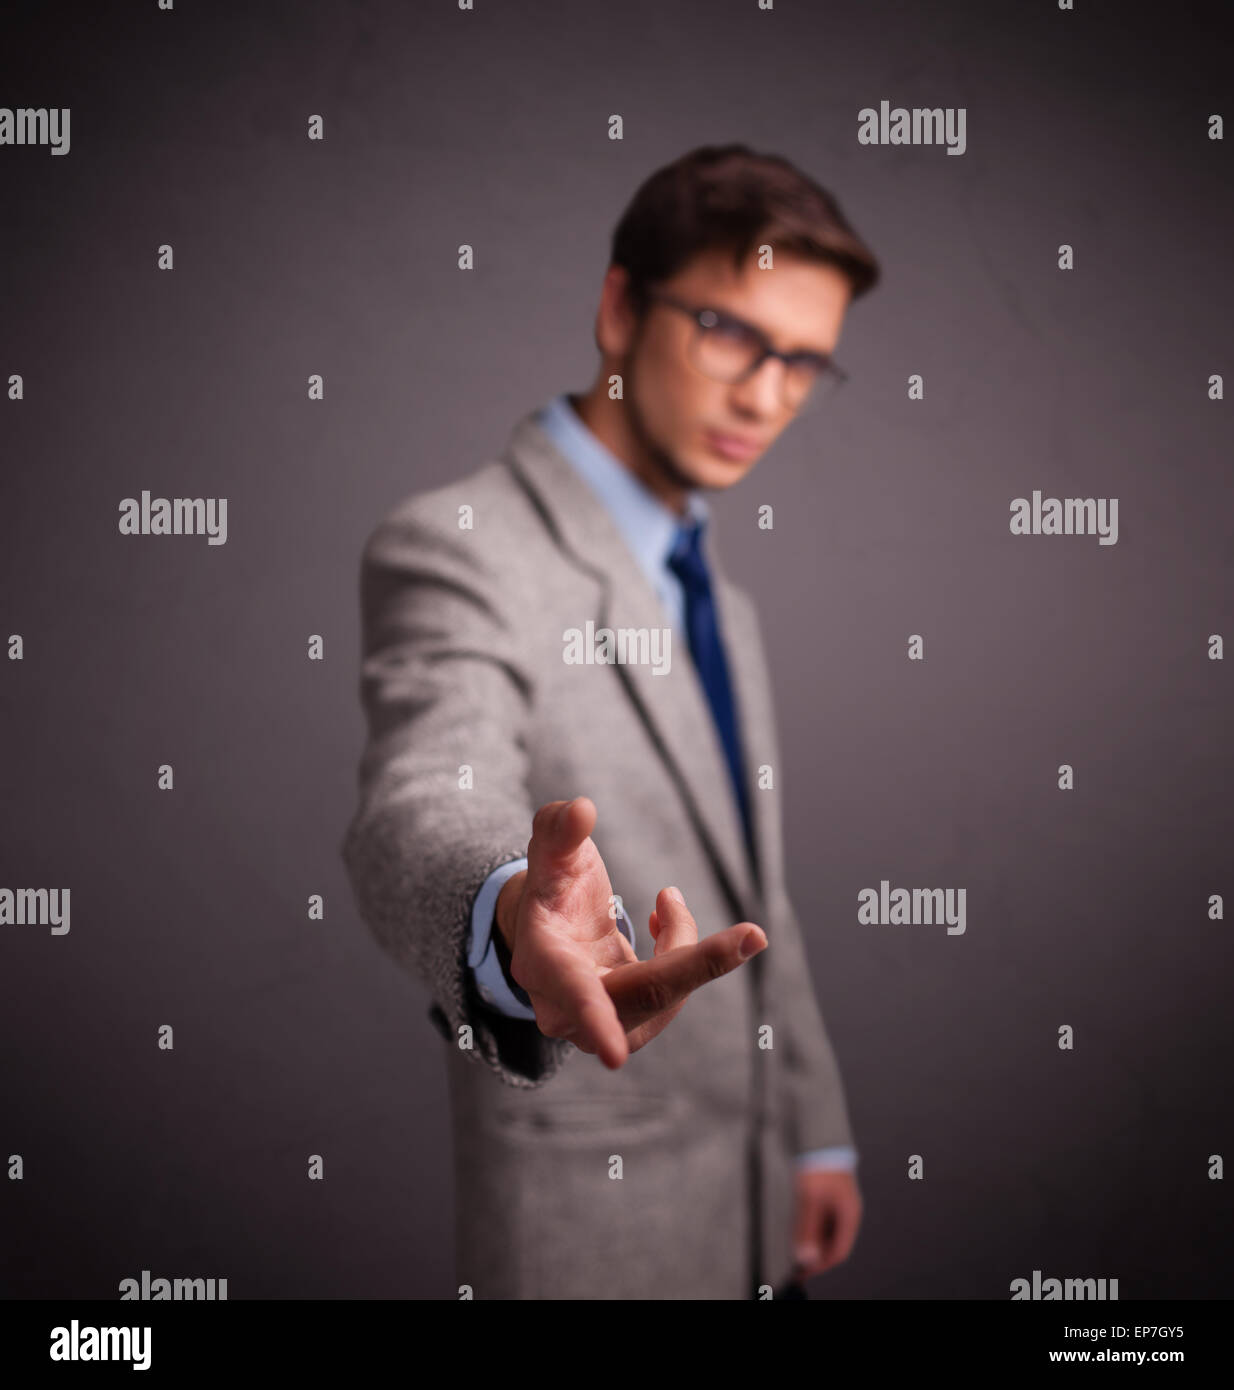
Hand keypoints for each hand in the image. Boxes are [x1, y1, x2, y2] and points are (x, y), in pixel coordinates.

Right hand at [497, 796, 766, 1068]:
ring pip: (669, 992)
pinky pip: (675, 994)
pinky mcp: (631, 1026)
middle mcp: (565, 1007)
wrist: (550, 925)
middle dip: (699, 961)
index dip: (593, 1020)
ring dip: (682, 943)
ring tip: (666, 902)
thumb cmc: (551, 884)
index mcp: (542, 963)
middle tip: (752, 936)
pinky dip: (685, 956)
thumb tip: (581, 809)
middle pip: (647, 994)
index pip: (573, 991)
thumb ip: (559, 828)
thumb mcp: (551, 850)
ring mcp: (600, 1026)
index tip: (614, 1054)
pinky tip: (664, 922)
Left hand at [791, 1169, 861, 1279]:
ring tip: (793, 1252)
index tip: (804, 1273)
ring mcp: (839, 1203)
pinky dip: (811, 1230)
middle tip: (795, 1267)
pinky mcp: (830, 1195)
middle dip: (816, 1257)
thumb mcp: (810, 1196)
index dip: (822, 1265)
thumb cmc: (819, 1162)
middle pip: (833, 1243)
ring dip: (813, 1243)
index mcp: (849, 1214)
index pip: (839, 1251)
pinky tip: (798, 1232)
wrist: (820, 1134)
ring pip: (827, 1232)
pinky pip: (822, 1220)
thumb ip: (807, 1227)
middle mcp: (847, 1211)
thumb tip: (805, 1256)